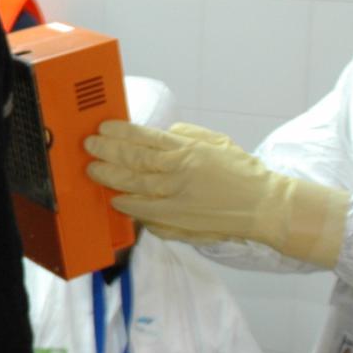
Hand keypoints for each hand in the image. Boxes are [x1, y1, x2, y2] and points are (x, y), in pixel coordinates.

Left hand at [84, 121, 347, 267]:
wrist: (263, 206)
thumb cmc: (240, 172)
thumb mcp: (214, 142)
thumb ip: (185, 136)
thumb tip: (161, 134)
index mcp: (187, 151)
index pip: (145, 139)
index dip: (120, 133)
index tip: (102, 128)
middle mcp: (178, 175)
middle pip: (133, 163)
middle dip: (107, 154)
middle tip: (89, 148)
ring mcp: (176, 201)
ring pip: (135, 189)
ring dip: (111, 180)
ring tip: (94, 172)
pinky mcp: (178, 223)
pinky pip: (146, 215)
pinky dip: (129, 208)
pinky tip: (116, 201)